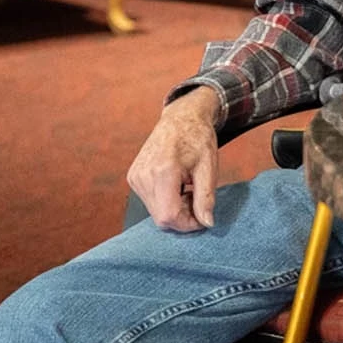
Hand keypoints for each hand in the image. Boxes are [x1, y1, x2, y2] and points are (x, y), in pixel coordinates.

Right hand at [127, 87, 220, 231]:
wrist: (181, 118)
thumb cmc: (197, 138)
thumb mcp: (209, 167)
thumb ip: (206, 197)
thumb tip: (207, 223)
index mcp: (163, 171)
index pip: (169, 216)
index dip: (188, 224)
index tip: (203, 219)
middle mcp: (143, 175)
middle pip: (161, 218)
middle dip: (183, 217)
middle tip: (198, 201)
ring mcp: (135, 177)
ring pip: (155, 212)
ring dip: (175, 209)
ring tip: (188, 190)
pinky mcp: (133, 177)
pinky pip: (150, 202)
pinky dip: (166, 201)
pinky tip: (177, 187)